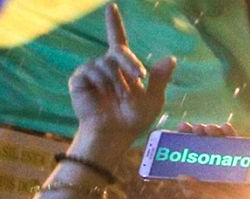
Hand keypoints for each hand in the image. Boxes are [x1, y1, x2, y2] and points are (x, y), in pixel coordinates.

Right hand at [68, 5, 175, 149]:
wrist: (114, 134)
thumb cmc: (133, 120)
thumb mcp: (153, 100)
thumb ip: (160, 79)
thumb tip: (171, 58)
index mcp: (123, 67)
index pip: (117, 40)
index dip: (114, 23)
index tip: (111, 7)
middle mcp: (106, 65)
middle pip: (119, 51)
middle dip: (131, 63)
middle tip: (139, 77)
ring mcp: (91, 71)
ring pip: (107, 63)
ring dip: (117, 81)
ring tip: (116, 97)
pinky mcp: (78, 80)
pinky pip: (92, 71)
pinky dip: (101, 84)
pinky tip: (101, 96)